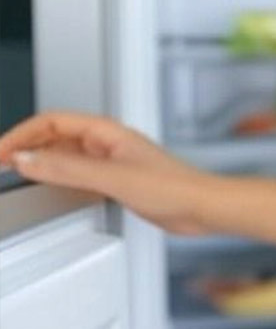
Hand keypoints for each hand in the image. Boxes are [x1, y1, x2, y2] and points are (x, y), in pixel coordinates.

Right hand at [0, 112, 214, 234]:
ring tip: (17, 170)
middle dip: (27, 143)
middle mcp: (108, 143)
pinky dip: (58, 175)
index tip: (1, 151)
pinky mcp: (117, 180)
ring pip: (66, 153)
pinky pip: (78, 172)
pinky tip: (50, 185)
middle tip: (1, 160)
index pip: (53, 121)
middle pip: (56, 134)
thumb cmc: (174, 187)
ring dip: (41, 159)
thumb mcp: (112, 178)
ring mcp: (112, 161)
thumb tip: (29, 159)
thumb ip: (68, 169)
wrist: (202, 206)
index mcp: (108, 132)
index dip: (23, 133)